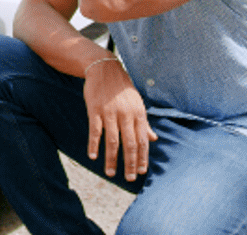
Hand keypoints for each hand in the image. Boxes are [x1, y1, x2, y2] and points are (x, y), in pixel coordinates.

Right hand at [83, 56, 156, 180]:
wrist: (104, 68)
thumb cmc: (122, 88)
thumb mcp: (137, 103)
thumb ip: (144, 123)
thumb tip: (153, 139)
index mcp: (138, 114)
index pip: (142, 140)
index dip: (142, 157)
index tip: (140, 171)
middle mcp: (126, 114)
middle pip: (130, 144)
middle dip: (130, 163)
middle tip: (129, 178)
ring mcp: (110, 112)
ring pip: (112, 141)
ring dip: (112, 159)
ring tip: (110, 173)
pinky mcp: (95, 110)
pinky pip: (95, 130)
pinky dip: (94, 144)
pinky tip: (93, 156)